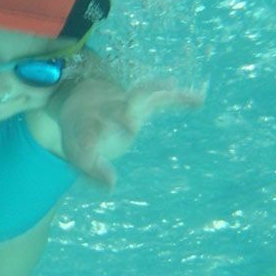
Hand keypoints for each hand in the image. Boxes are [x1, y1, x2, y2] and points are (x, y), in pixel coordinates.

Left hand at [58, 79, 204, 187]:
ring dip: (151, 93)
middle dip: (121, 118)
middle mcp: (104, 110)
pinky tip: (198, 100)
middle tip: (130, 127)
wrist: (79, 98)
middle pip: (113, 111)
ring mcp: (124, 102)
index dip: (94, 151)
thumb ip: (92, 170)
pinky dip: (177, 97)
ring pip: (137, 95)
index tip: (108, 176)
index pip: (88, 137)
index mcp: (86, 126)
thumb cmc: (79, 133)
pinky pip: (159, 96)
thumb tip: (110, 187)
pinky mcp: (140, 99)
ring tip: (171, 88)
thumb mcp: (78, 154)